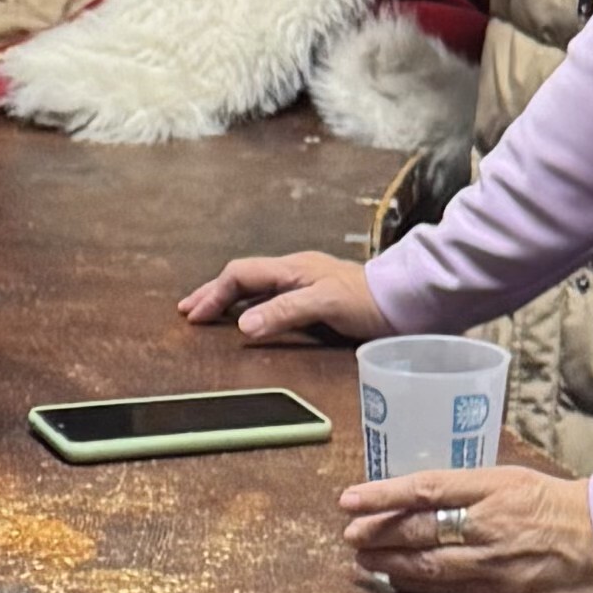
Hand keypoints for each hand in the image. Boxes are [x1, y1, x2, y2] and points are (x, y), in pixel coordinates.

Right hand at [175, 245, 384, 348]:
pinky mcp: (315, 298)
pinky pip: (270, 297)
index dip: (214, 294)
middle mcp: (294, 272)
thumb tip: (243, 325)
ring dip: (228, 299)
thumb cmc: (368, 301)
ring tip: (207, 313)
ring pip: (255, 287)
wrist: (404, 303)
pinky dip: (248, 306)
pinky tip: (246, 317)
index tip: (195, 316)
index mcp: (292, 268)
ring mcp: (304, 284)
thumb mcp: (324, 304)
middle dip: (212, 293)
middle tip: (188, 311)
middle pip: (243, 277)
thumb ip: (284, 312)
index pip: (240, 274)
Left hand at [338, 456, 592, 592]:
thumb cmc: (563, 507)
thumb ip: (469, 488)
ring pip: (427, 564)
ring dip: (388, 562)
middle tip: (350, 533)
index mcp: (496, 487)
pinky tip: (397, 580)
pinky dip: (417, 586)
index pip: (425, 489)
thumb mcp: (516, 480)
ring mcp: (495, 564)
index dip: (381, 495)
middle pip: (419, 529)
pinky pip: (449, 591)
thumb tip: (420, 497)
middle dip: (376, 532)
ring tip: (364, 559)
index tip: (348, 499)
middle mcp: (491, 525)